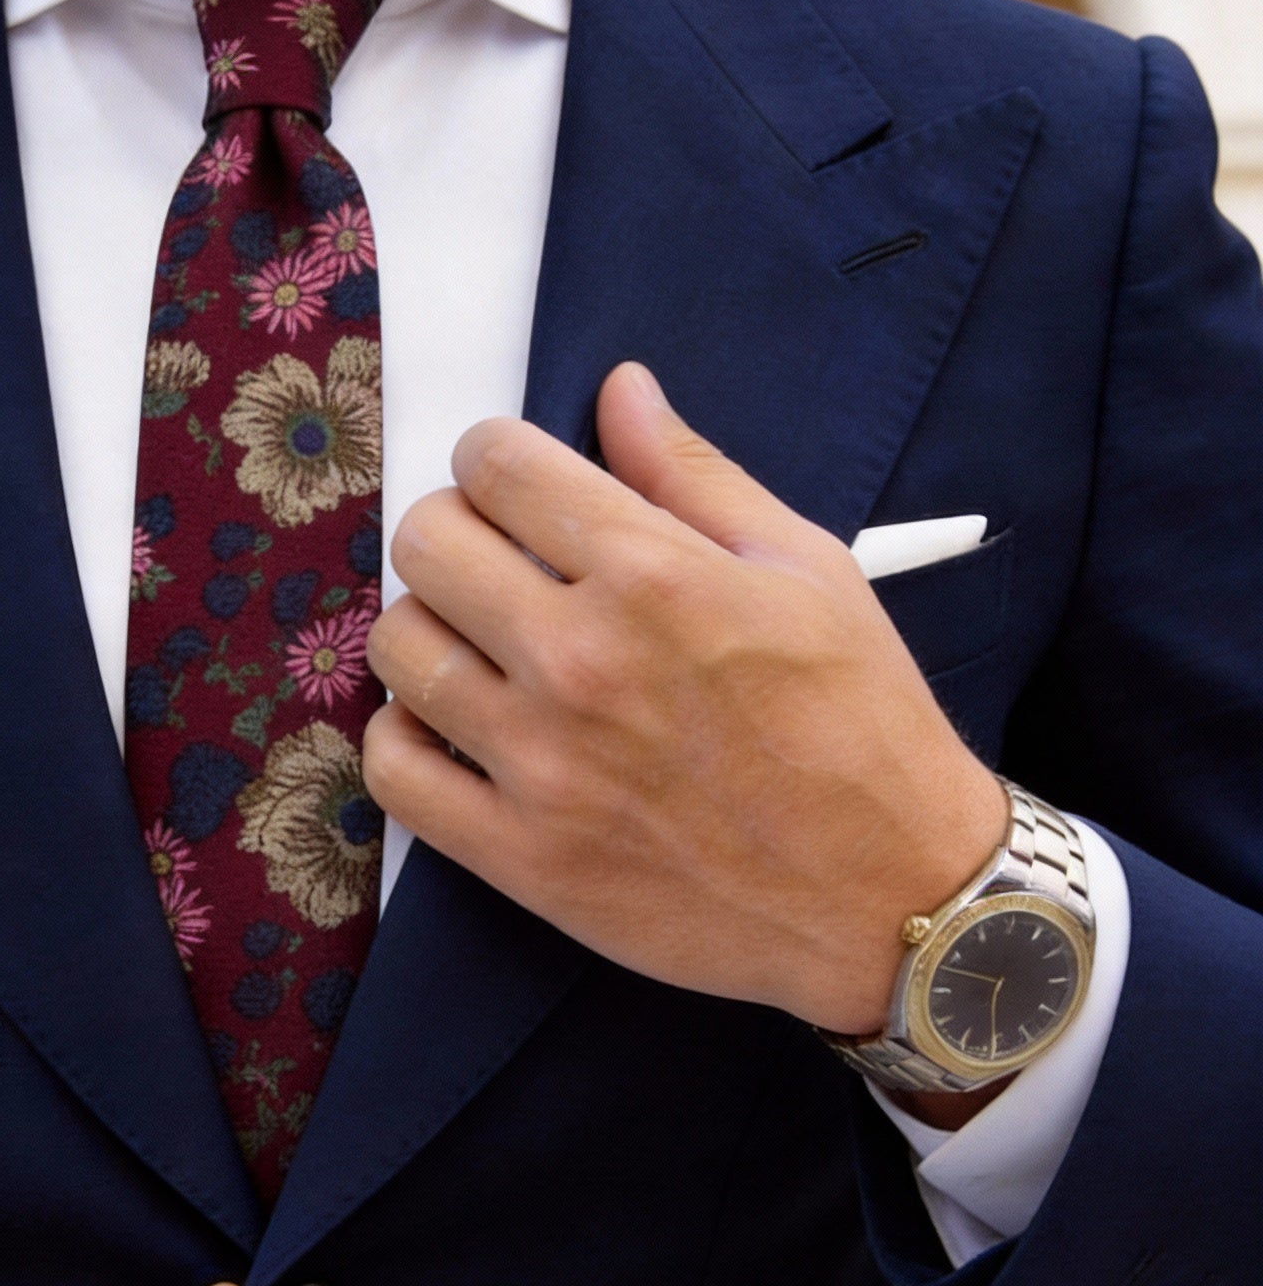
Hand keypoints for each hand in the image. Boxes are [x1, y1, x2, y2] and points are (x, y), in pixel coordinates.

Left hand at [363, 362, 1006, 1037]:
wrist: (891, 896)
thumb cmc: (861, 726)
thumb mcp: (806, 570)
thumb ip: (693, 475)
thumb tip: (619, 389)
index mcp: (651, 576)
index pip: (496, 464)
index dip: (494, 456)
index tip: (513, 483)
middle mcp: (580, 661)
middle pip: (427, 543)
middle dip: (453, 530)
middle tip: (494, 560)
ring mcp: (541, 764)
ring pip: (397, 648)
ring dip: (426, 629)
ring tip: (476, 645)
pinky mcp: (520, 855)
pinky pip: (394, 772)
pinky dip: (404, 738)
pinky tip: (451, 727)